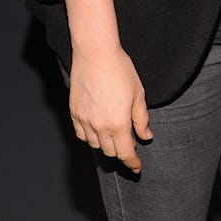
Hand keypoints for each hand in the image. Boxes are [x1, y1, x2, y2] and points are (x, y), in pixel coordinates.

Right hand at [68, 45, 151, 172]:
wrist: (95, 54)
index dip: (132, 162)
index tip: (137, 167)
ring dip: (106, 144)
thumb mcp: (138, 93)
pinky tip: (97, 129)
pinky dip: (90, 137)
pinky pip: (81, 134)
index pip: (125, 152)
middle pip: (110, 151)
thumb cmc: (120, 69)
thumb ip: (141, 118)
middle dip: (121, 151)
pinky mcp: (74, 113)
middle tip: (129, 144)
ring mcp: (84, 121)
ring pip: (95, 145)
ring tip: (114, 134)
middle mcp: (99, 126)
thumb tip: (145, 136)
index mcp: (118, 123)